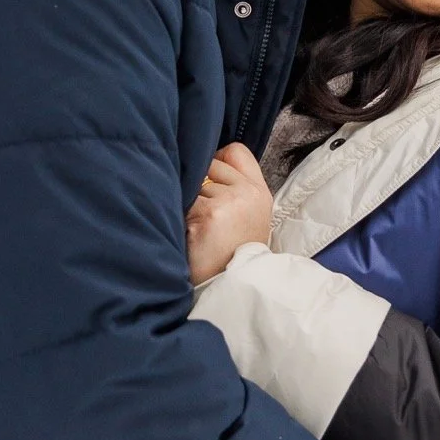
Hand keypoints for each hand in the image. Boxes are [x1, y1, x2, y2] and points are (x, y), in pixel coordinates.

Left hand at [186, 142, 273, 285]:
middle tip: (202, 215)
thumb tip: (201, 164)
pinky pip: (182, 200)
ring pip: (194, 183)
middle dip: (199, 185)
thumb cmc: (229, 255)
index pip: (236, 150)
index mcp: (260, 193)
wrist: (228, 289)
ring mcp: (231, 202)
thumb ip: (232, 188)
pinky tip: (189, 234)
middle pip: (211, 163)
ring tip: (197, 229)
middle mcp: (249, 193)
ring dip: (188, 202)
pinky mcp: (210, 214)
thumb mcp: (245, 218)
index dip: (217, 158)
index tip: (208, 178)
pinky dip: (179, 215)